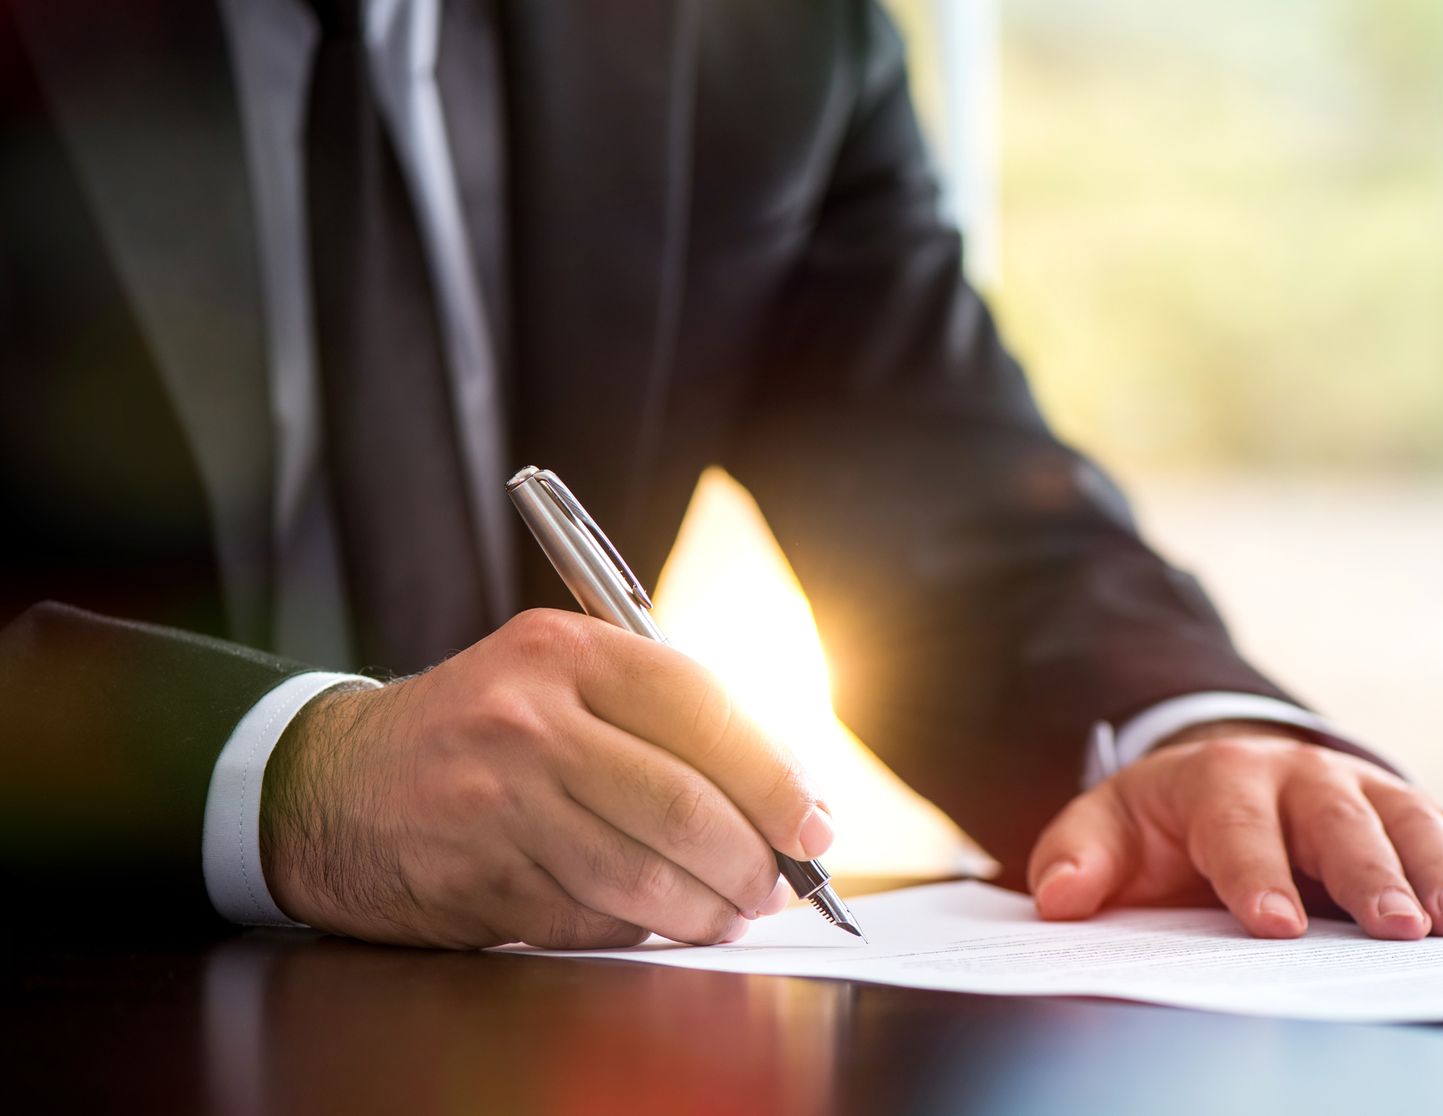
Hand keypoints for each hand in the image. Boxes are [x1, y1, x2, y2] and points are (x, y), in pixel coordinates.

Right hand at [260, 609, 833, 948]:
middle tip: (781, 884)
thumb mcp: (556, 678)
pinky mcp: (480, 879)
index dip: (776, 777)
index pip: (704, 710)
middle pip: (685, 804)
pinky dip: (643, 931)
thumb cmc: (475, 730)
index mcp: (565, 651)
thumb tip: (783, 792)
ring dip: (709, 909)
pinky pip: (594, 919)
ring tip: (732, 913)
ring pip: (646, 876)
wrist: (329, 785)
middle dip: (755, 861)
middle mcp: (530, 721)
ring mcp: (499, 803)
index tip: (817, 824)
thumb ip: (659, 717)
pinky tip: (660, 924)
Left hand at [1027, 724, 1442, 938]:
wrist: (1220, 780)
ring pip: (1411, 822)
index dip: (1255, 875)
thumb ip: (1078, 858)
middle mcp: (1300, 776)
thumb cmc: (1163, 824)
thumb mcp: (1106, 830)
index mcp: (1220, 780)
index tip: (1272, 925)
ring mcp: (1361, 789)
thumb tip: (1059, 897)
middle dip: (1372, 876)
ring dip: (1441, 874)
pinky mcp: (1406, 810)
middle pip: (1340, 823)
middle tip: (1400, 931)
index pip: (1238, 828)